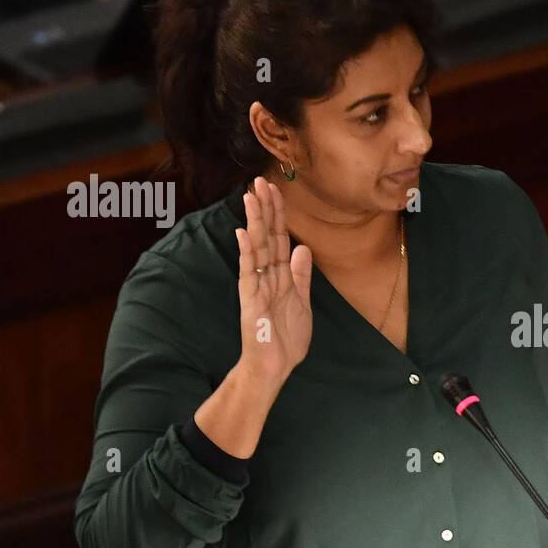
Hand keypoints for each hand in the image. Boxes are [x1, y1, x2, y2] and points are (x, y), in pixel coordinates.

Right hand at [235, 177, 312, 387]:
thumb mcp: (301, 302)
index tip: (275, 189)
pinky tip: (244, 233)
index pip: (280, 238)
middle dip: (265, 209)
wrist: (274, 366)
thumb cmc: (285, 338)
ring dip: (255, 222)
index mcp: (280, 275)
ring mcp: (257, 286)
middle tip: (261, 181)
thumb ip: (301, 275)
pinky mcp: (251, 300)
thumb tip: (303, 248)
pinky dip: (247, 253)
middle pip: (267, 236)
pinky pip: (249, 272)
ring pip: (257, 248)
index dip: (279, 214)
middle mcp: (266, 276)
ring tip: (251, 197)